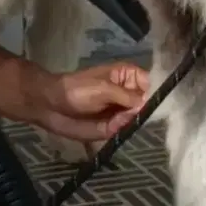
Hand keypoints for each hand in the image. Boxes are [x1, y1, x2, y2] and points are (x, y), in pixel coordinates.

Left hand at [34, 62, 149, 142]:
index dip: (154, 93)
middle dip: (143, 110)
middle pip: (147, 103)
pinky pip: (124, 129)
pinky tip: (111, 126)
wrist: (51, 105)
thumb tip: (146, 104)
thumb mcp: (103, 89)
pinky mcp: (113, 126)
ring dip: (130, 121)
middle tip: (130, 113)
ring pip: (137, 118)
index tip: (153, 103)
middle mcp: (128, 93)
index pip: (150, 83)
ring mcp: (121, 111)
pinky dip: (121, 129)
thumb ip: (127, 96)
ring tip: (115, 120)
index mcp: (128, 76)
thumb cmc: (77, 89)